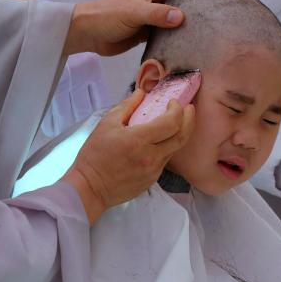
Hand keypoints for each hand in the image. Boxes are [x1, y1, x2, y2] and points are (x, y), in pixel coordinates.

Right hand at [63, 89, 194, 223]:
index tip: (174, 103)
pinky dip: (167, 147)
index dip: (177, 110)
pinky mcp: (152, 180)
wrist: (90, 188)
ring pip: (175, 149)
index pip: (171, 123)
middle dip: (190, 120)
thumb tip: (141, 93)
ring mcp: (153, 171)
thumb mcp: (106, 124)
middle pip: (182, 136)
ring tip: (178, 122)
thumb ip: (127, 106)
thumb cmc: (94, 156)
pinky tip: (161, 141)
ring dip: (180, 134)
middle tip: (190, 109)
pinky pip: (165, 160)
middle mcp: (151, 157)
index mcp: (139, 140)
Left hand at [64, 0, 226, 56]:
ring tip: (213, 23)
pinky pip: (170, 29)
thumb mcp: (134, 12)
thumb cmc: (107, 15)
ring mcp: (153, 15)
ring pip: (179, 12)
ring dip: (194, 15)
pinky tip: (192, 41)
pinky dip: (182, 33)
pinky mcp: (149, 31)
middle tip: (223, 1)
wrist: (88, 32)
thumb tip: (182, 17)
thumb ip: (157, 14)